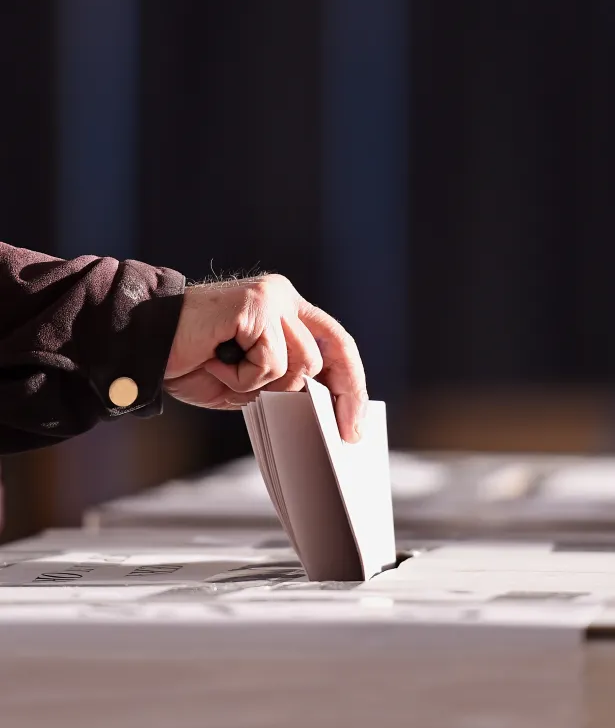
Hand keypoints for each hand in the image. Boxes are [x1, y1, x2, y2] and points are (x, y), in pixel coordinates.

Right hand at [164, 275, 367, 442]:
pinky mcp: (255, 304)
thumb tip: (324, 411)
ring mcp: (270, 297)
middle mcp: (282, 297)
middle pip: (326, 354)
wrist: (145, 346)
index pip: (334, 343)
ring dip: (264, 385)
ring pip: (300, 362)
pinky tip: (217, 362)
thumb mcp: (249, 381)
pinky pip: (271, 360)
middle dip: (335, 396)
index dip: (351, 383)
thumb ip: (284, 384)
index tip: (356, 423)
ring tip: (228, 374)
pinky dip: (244, 376)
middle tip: (341, 431)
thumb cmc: (192, 362)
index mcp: (285, 310)